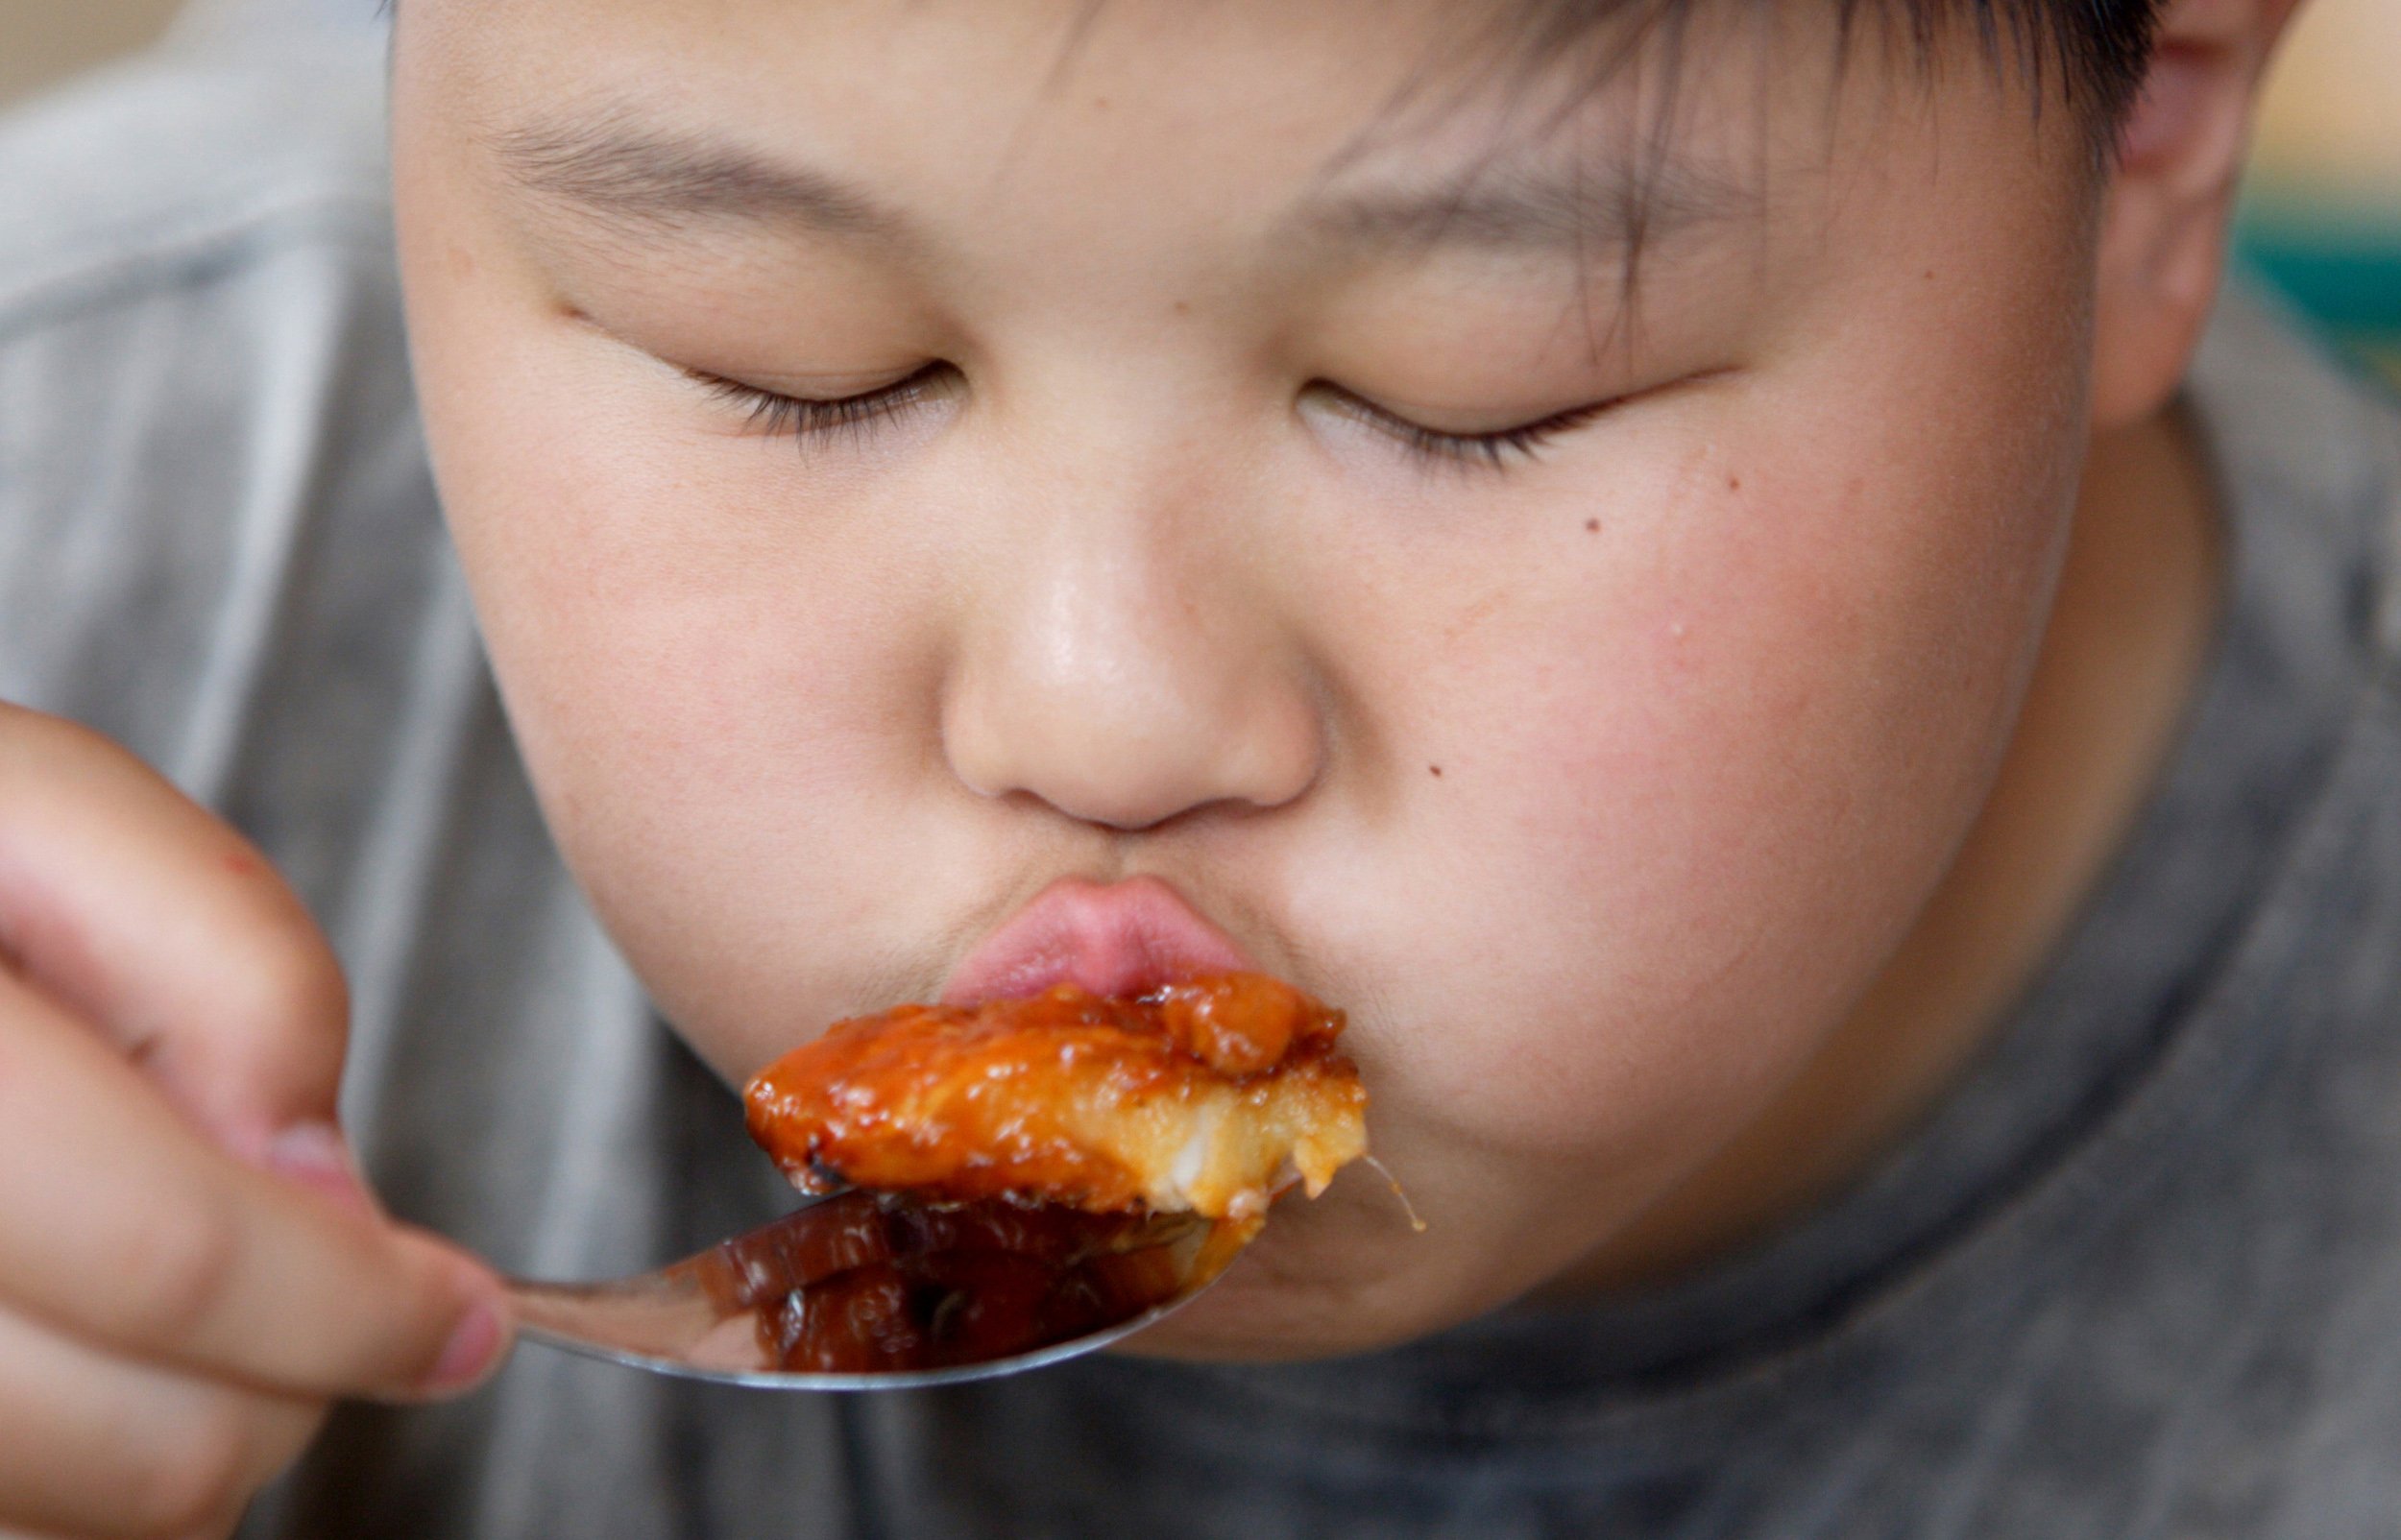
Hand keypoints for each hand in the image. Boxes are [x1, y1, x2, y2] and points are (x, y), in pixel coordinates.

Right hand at [0, 705, 509, 1539]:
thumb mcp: (52, 816)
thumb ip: (227, 964)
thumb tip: (319, 1182)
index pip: (171, 1248)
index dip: (356, 1304)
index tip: (460, 1315)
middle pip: (143, 1432)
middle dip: (298, 1379)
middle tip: (341, 1296)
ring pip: (73, 1507)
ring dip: (188, 1428)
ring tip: (178, 1277)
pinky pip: (10, 1515)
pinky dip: (79, 1459)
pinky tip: (77, 1325)